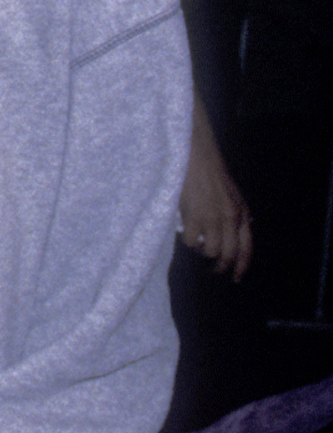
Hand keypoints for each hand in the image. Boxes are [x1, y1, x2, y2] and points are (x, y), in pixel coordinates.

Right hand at [179, 96, 250, 277]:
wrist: (195, 154)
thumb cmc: (209, 172)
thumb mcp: (229, 194)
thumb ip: (232, 214)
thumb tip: (230, 237)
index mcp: (242, 212)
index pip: (247, 248)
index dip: (241, 266)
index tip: (235, 278)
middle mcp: (231, 218)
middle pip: (229, 255)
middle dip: (220, 267)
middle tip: (211, 270)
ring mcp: (213, 218)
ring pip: (210, 252)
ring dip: (202, 252)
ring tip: (195, 245)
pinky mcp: (195, 217)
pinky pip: (192, 242)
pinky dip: (188, 241)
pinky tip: (185, 232)